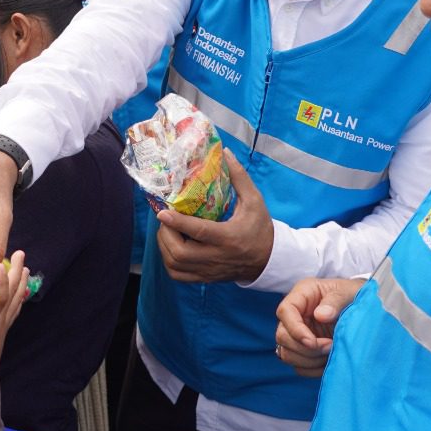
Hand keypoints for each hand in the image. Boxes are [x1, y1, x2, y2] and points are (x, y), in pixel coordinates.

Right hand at [0, 251, 29, 372]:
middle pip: (13, 293)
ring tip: (26, 267)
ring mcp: (4, 324)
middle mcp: (0, 319)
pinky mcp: (4, 328)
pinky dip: (19, 296)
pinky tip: (21, 291)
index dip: (0, 281)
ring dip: (22, 282)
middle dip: (17, 272)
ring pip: (17, 299)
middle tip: (21, 253)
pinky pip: (15, 308)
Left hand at [155, 155, 273, 284]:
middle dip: (166, 234)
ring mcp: (209, 270)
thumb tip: (225, 153)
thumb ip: (239, 177)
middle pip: (180, 253)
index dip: (178, 222)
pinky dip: (168, 260)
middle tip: (165, 218)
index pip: (199, 231)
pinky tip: (171, 246)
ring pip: (175, 265)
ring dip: (164, 246)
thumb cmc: (260, 228)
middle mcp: (217, 257)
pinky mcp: (205, 278)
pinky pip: (178, 275)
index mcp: (229, 237)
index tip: (162, 212)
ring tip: (167, 229)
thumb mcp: (254, 201)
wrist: (269, 260)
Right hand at [274, 276, 364, 378]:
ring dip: (309, 360)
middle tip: (330, 346)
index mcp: (302, 295)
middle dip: (306, 348)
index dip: (295, 330)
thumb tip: (320, 315)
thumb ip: (335, 300)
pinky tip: (328, 362)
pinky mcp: (304, 350)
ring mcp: (298, 333)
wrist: (365, 309)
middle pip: (282, 336)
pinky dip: (312, 369)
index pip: (285, 311)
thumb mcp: (349, 292)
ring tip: (330, 353)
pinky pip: (298, 366)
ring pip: (286, 354)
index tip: (313, 342)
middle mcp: (296, 315)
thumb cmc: (355, 295)